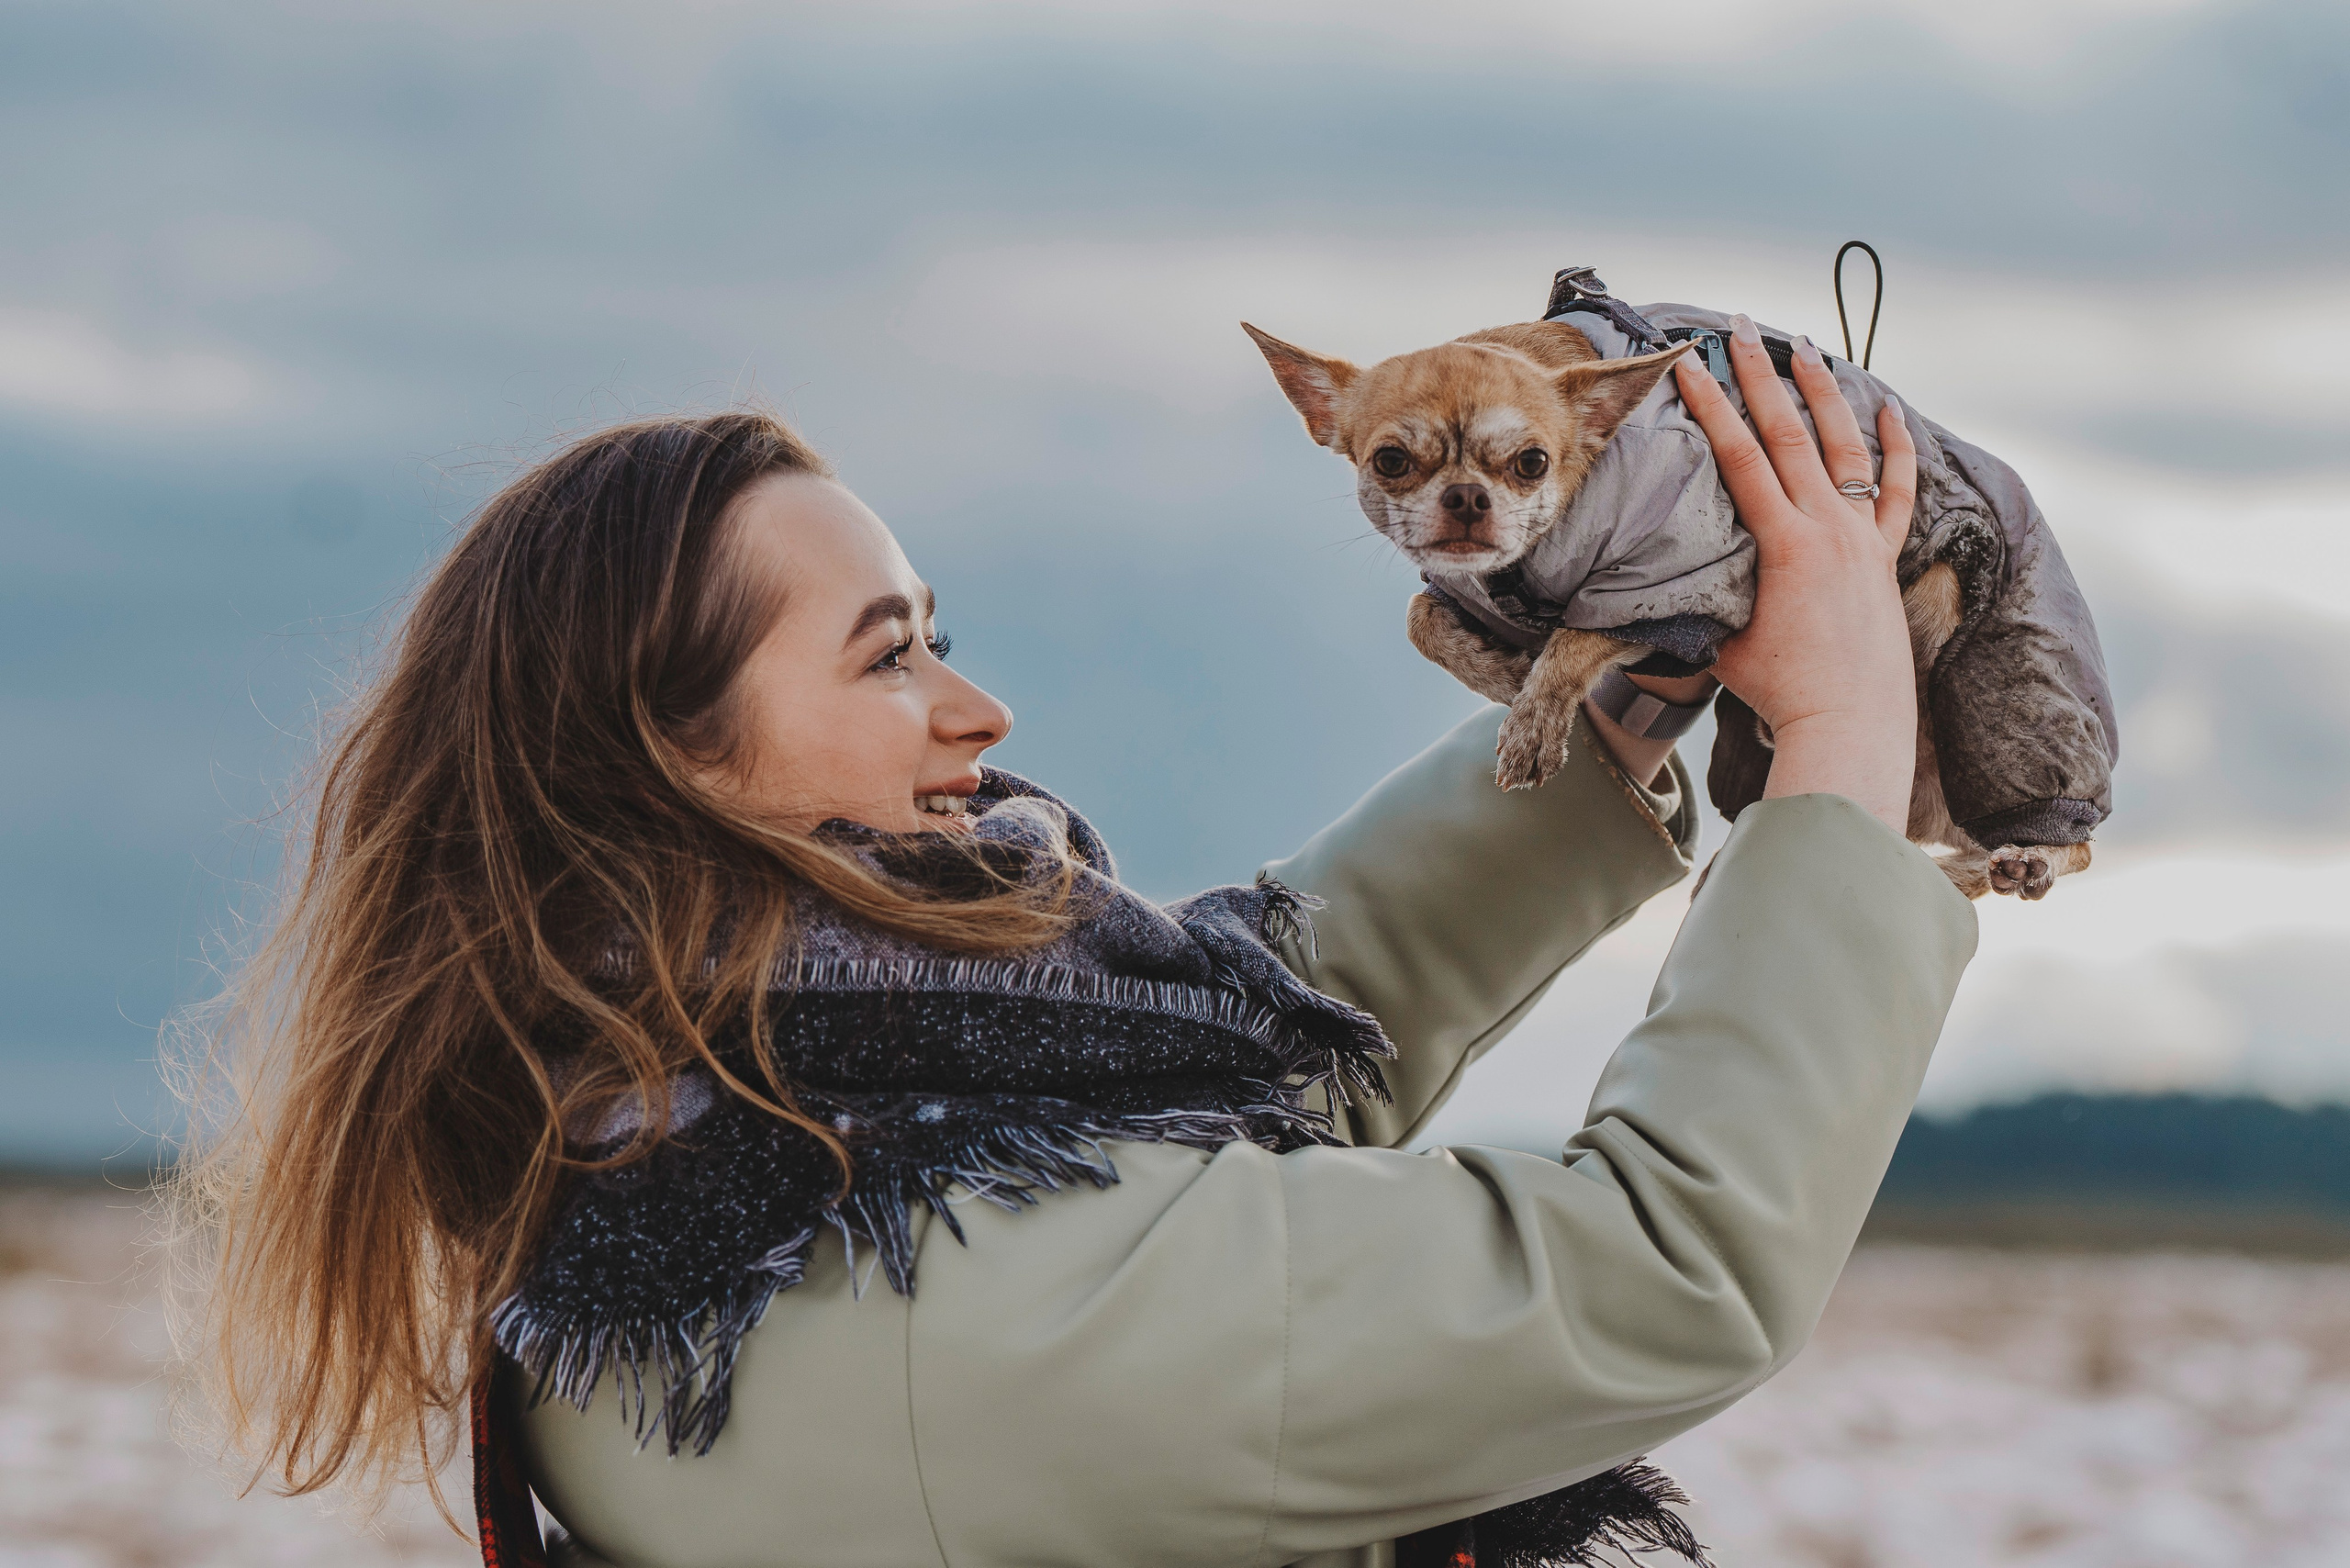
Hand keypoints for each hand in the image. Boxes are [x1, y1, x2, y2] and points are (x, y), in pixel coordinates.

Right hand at [1671, 317, 1918, 835]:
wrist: (1850, 723)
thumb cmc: (1779, 693)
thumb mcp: (1723, 641)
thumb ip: (1701, 598)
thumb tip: (1659, 577)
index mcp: (1785, 544)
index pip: (1742, 458)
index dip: (1713, 408)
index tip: (1691, 365)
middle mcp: (1829, 528)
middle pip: (1790, 433)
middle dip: (1762, 376)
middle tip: (1742, 328)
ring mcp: (1863, 538)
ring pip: (1844, 447)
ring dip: (1823, 391)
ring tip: (1803, 347)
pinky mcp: (1884, 558)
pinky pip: (1896, 490)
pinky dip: (1895, 446)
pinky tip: (1888, 409)